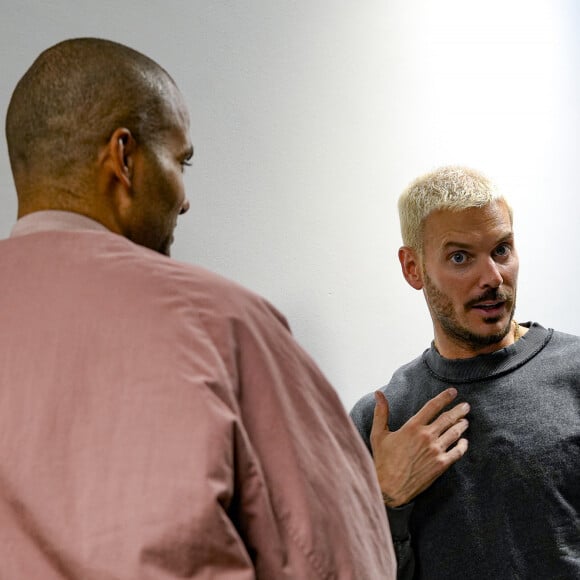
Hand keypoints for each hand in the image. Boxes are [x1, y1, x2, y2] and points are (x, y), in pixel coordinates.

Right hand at [370, 388, 468, 506]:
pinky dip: (463, 445)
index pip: (432, 406)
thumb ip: (381, 412)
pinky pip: (457, 452)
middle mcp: (426, 436)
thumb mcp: (378, 434)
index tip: (453, 392)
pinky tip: (464, 441)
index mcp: (412, 427)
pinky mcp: (441, 464)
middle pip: (448, 418)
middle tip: (466, 406)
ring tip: (465, 421)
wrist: (389, 487)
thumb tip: (378, 393)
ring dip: (462, 425)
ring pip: (454, 433)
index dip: (444, 398)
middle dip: (459, 410)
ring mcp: (435, 451)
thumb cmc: (382, 460)